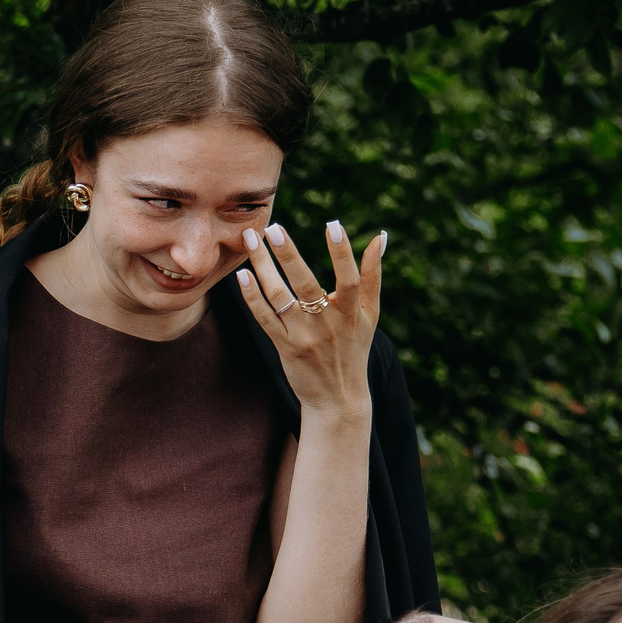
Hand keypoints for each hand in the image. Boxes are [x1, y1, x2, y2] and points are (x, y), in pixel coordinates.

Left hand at [234, 220, 383, 421]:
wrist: (337, 397)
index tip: (332, 224)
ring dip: (263, 267)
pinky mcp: (285, 347)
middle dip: (289, 253)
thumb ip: (373, 275)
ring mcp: (304, 336)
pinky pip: (265, 319)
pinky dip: (252, 297)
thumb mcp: (370, 314)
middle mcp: (327, 324)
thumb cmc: (354, 348)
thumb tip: (380, 238)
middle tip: (273, 227)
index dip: (342, 253)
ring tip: (251, 240)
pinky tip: (242, 275)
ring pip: (279, 297)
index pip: (349, 279)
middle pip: (306, 284)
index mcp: (351, 313)